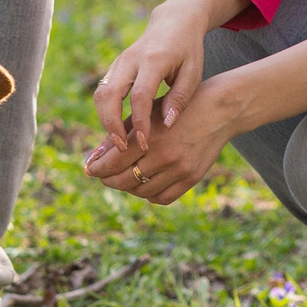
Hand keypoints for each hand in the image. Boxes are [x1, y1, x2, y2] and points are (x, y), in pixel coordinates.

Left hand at [85, 79, 235, 205]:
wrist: (217, 109)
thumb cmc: (174, 108)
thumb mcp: (146, 114)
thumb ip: (121, 135)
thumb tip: (93, 158)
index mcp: (149, 136)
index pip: (113, 162)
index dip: (97, 168)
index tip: (89, 168)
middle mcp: (164, 156)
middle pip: (124, 180)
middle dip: (108, 179)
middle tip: (102, 175)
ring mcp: (179, 169)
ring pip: (141, 192)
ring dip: (128, 187)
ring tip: (123, 177)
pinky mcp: (191, 178)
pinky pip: (162, 198)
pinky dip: (148, 194)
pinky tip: (143, 183)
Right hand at [91, 0, 212, 154]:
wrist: (174, 21)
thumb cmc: (188, 49)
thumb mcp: (193, 72)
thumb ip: (180, 98)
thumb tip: (166, 125)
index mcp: (153, 59)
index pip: (140, 96)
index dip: (139, 122)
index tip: (145, 144)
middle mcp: (130, 59)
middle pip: (109, 94)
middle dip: (111, 124)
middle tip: (122, 149)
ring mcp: (119, 61)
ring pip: (100, 93)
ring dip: (105, 120)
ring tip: (118, 143)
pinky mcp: (115, 66)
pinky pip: (103, 90)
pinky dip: (105, 111)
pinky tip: (116, 129)